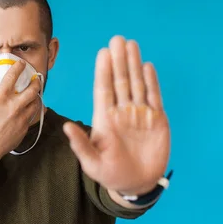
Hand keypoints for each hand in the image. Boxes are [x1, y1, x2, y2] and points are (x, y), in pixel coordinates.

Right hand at [0, 60, 41, 192]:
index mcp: (0, 98)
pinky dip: (34, 111)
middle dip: (36, 83)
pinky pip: (33, 116)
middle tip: (35, 80)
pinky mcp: (24, 127)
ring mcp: (21, 117)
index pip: (12, 77)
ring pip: (36, 103)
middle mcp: (13, 106)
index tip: (21, 64)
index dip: (18, 68)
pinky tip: (33, 109)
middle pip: (32, 90)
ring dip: (36, 97)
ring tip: (35, 95)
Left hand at [63, 36, 170, 195]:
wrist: (136, 184)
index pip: (103, 90)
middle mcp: (121, 112)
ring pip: (136, 84)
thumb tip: (66, 128)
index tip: (103, 53)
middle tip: (117, 39)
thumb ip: (81, 145)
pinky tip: (147, 66)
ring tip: (131, 45)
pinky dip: (151, 82)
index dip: (103, 71)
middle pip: (120, 81)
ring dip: (134, 65)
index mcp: (104, 119)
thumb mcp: (92, 163)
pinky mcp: (156, 120)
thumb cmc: (110, 174)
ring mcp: (139, 114)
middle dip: (119, 60)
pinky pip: (153, 97)